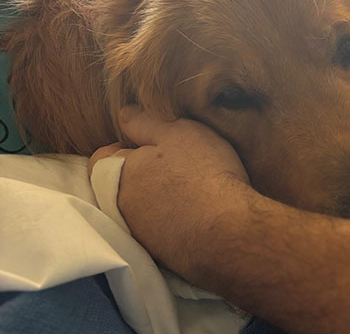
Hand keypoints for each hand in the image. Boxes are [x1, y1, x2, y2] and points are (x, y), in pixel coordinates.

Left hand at [89, 106, 252, 276]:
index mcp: (117, 173)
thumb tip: (123, 115)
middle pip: (119, 184)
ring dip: (155, 199)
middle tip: (172, 167)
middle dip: (139, 175)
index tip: (152, 146)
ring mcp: (137, 233)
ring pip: (139, 208)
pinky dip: (169, 220)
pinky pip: (157, 230)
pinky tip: (194, 214)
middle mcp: (118, 206)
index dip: (124, 148)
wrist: (228, 230)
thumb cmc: (203, 173)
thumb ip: (145, 122)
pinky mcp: (158, 254)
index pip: (101, 157)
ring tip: (187, 191)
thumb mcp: (178, 132)